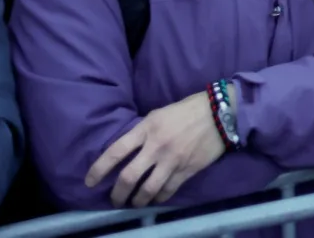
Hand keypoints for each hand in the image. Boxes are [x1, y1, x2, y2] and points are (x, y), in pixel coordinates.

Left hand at [84, 90, 225, 207]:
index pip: (115, 152)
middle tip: (115, 200)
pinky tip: (156, 199)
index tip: (90, 182)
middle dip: (117, 194)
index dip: (99, 169)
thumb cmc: (189, 109)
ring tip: (134, 203)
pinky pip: (168, 190)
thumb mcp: (160, 113)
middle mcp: (156, 146)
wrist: (222, 112)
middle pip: (128, 177)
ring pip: (147, 189)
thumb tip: (129, 149)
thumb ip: (143, 131)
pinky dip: (159, 198)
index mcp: (147, 128)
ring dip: (137, 200)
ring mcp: (172, 160)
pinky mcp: (187, 169)